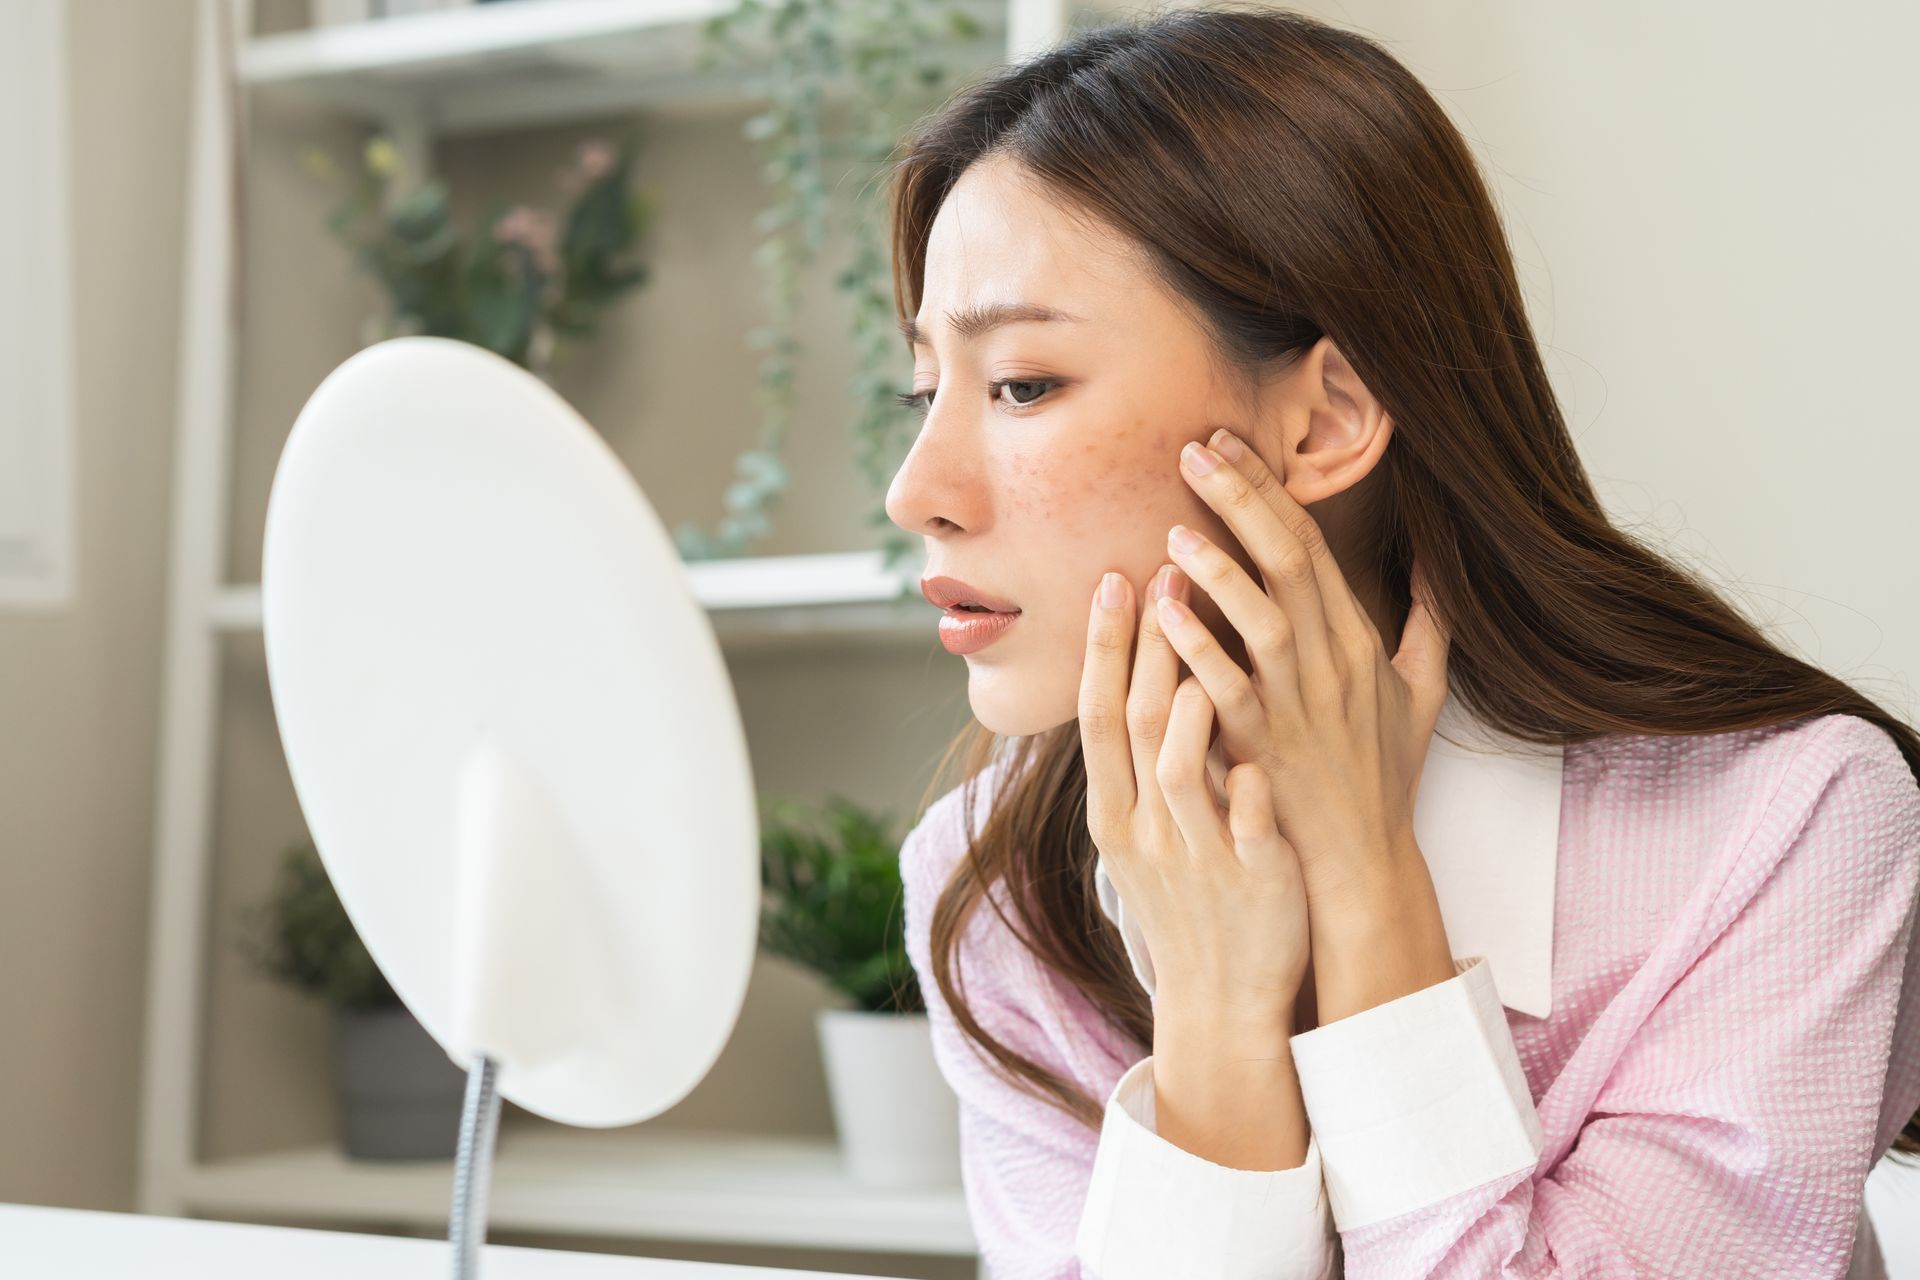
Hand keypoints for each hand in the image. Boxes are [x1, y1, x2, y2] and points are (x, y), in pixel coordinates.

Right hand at [1077, 563, 1310, 1025]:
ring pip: (1182, 772)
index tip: (1113, 580)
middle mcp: (1148, 829)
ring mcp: (1197, 856)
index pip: (1100, 714)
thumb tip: (1146, 681)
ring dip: (1190, 706)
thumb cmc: (1190, 903)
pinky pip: (1246, 829)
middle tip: (1165, 574)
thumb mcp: (1146, 835)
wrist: (1220, 999)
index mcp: (1119, 813)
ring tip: (1206, 646)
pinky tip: (1258, 757)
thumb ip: (1143, 763)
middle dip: (1148, 648)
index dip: (1105, 647)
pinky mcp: (1251, 882)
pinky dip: (1248, 792)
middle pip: (1137, 724)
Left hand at [1157, 428, 1452, 911]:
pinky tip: (1165, 610)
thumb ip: (1428, 624)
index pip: (1311, 546)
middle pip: (1289, 562)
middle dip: (1241, 499)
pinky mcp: (1267, 747)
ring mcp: (1299, 705)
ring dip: (1219, 568)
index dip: (1268, 490)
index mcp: (1358, 641)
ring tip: (1174, 527)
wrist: (1362, 860)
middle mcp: (1332, 663)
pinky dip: (1198, 646)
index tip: (1228, 445)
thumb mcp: (1421, 694)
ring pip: (1263, 619)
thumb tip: (1438, 564)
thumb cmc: (1381, 776)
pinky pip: (1229, 688)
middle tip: (1195, 449)